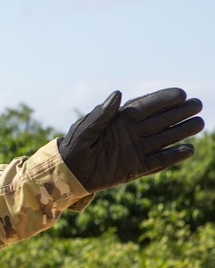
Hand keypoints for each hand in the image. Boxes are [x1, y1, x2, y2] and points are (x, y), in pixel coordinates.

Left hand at [59, 88, 203, 192]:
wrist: (68, 173)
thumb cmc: (74, 147)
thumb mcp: (85, 130)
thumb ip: (102, 114)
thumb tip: (118, 94)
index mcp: (121, 120)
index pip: (147, 107)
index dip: (164, 99)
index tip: (181, 93)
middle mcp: (132, 133)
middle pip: (161, 120)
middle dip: (179, 112)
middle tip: (198, 105)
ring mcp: (135, 150)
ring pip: (164, 139)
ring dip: (181, 131)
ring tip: (199, 124)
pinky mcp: (135, 167)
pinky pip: (158, 161)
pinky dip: (173, 157)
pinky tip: (189, 150)